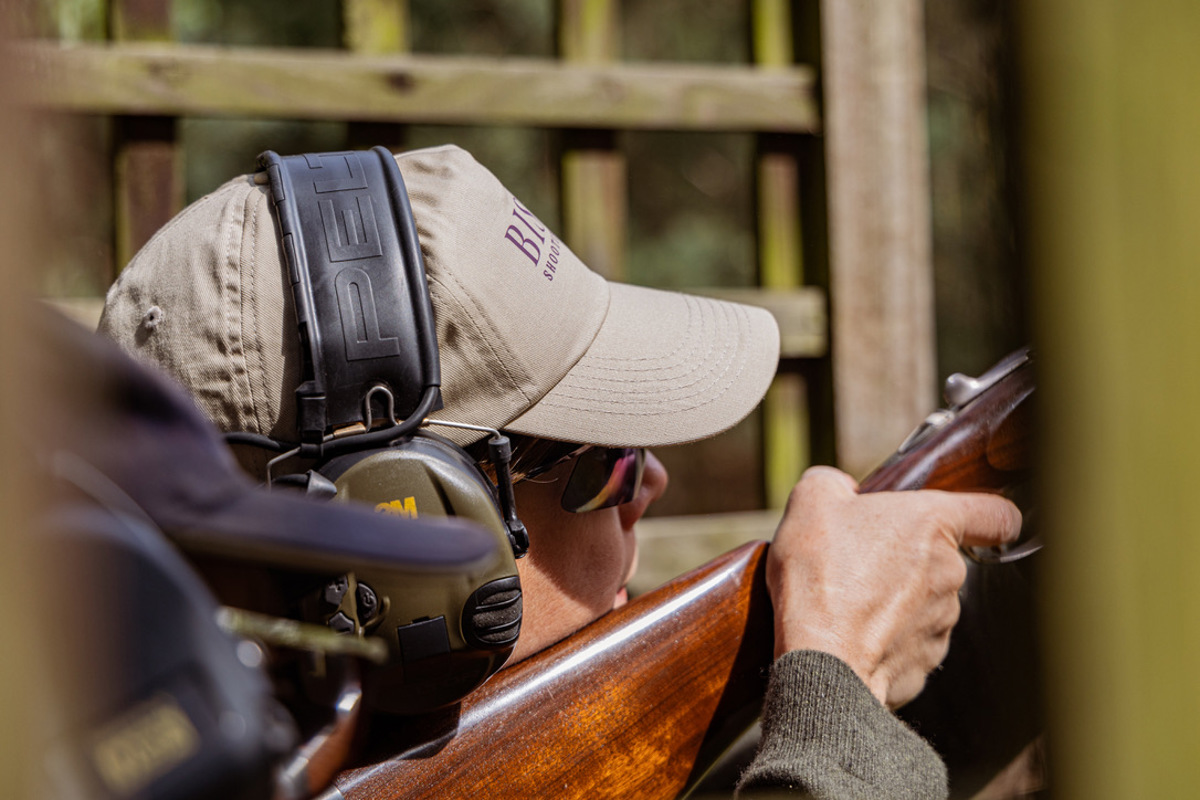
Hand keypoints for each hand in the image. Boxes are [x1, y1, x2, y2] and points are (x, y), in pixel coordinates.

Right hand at [767, 466, 1021, 708]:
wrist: (819, 657)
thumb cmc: (820, 575)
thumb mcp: (811, 502)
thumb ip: (832, 483)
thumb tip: (840, 488)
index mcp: (932, 523)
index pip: (997, 515)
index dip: (986, 517)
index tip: (967, 522)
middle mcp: (950, 572)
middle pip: (940, 558)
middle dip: (905, 559)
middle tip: (857, 562)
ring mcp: (943, 620)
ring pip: (925, 602)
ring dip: (895, 600)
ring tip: (848, 602)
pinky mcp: (928, 660)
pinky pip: (910, 641)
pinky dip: (886, 637)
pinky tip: (852, 634)